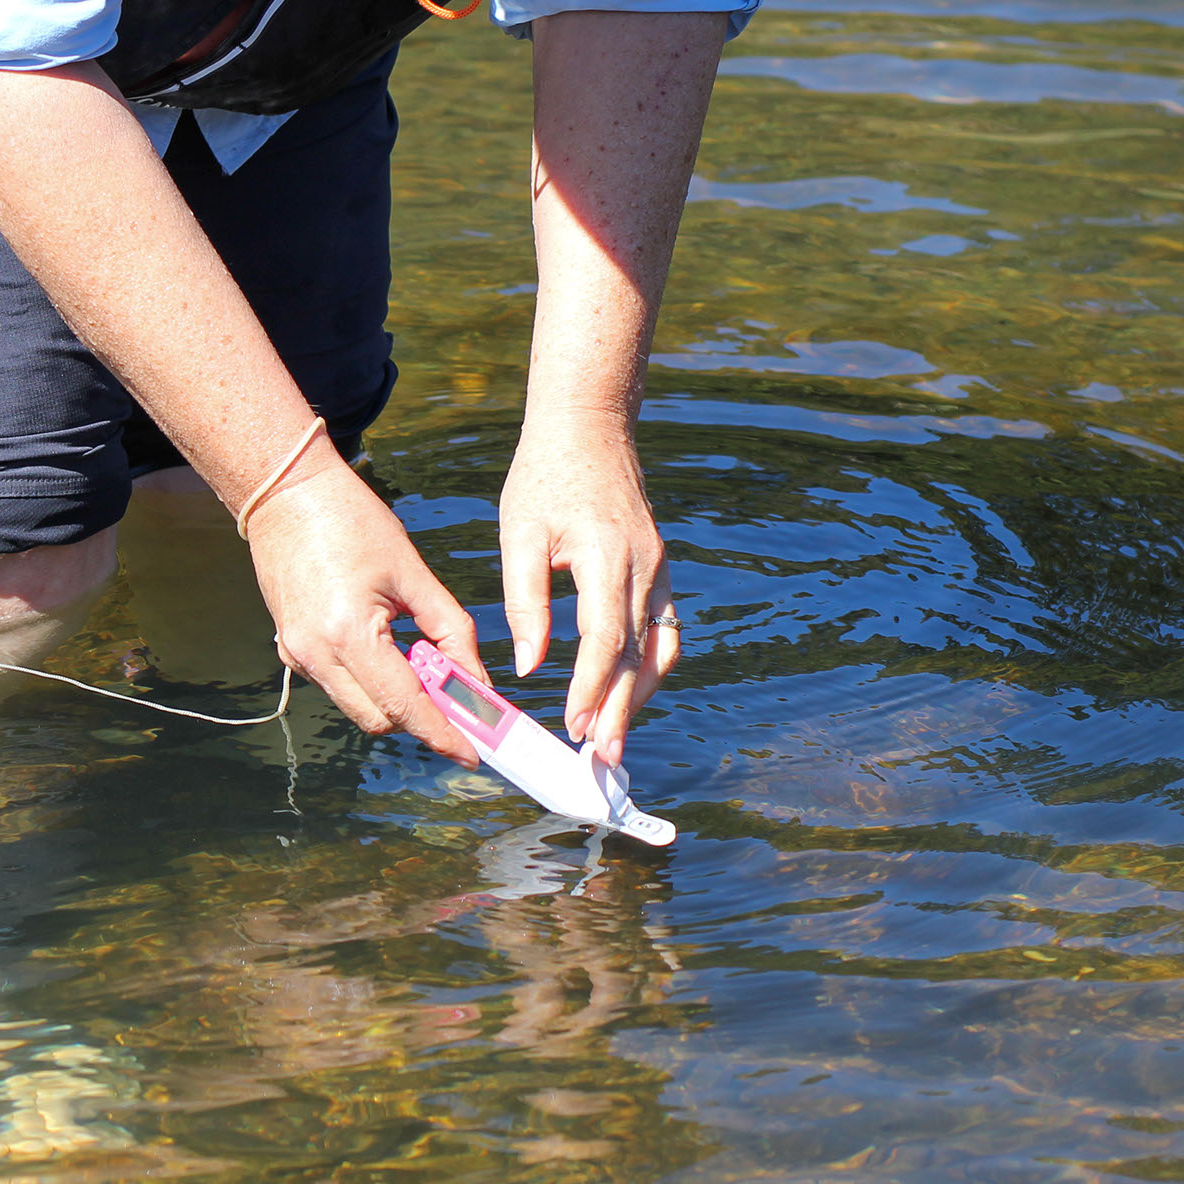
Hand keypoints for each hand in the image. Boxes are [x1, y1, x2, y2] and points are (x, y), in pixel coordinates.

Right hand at [244, 434, 490, 763]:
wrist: (286, 494)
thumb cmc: (352, 521)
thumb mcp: (412, 572)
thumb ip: (449, 630)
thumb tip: (475, 679)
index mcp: (349, 633)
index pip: (404, 705)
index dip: (442, 734)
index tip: (472, 753)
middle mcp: (315, 654)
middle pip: (380, 720)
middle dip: (422, 719)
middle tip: (459, 699)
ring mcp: (296, 655)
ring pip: (358, 707)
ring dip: (396, 698)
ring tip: (422, 659)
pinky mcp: (291, 650)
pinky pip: (339, 685)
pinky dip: (371, 681)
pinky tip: (389, 647)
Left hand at [498, 410, 678, 766]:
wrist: (589, 425)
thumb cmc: (544, 475)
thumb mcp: (519, 533)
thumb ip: (525, 601)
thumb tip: (528, 665)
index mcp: (609, 557)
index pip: (606, 640)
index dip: (590, 688)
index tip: (573, 726)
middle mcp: (645, 567)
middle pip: (639, 655)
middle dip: (621, 712)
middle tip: (602, 758)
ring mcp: (659, 568)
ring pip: (660, 647)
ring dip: (639, 696)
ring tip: (613, 735)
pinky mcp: (659, 567)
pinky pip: (664, 628)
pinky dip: (649, 666)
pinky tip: (627, 691)